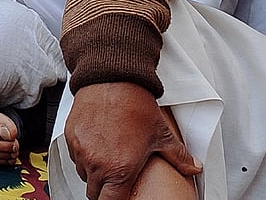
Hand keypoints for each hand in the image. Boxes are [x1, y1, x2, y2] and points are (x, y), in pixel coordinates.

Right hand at [65, 82, 200, 199]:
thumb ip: (178, 157)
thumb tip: (194, 168)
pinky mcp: (70, 138)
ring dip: (94, 172)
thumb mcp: (160, 134)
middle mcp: (97, 164)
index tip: (121, 197)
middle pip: (94, 193)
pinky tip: (97, 143)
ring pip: (84, 175)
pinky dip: (84, 155)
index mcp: (119, 170)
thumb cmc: (134, 104)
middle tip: (116, 177)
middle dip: (105, 189)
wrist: (112, 78)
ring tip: (108, 157)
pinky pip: (75, 157)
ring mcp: (81, 151)